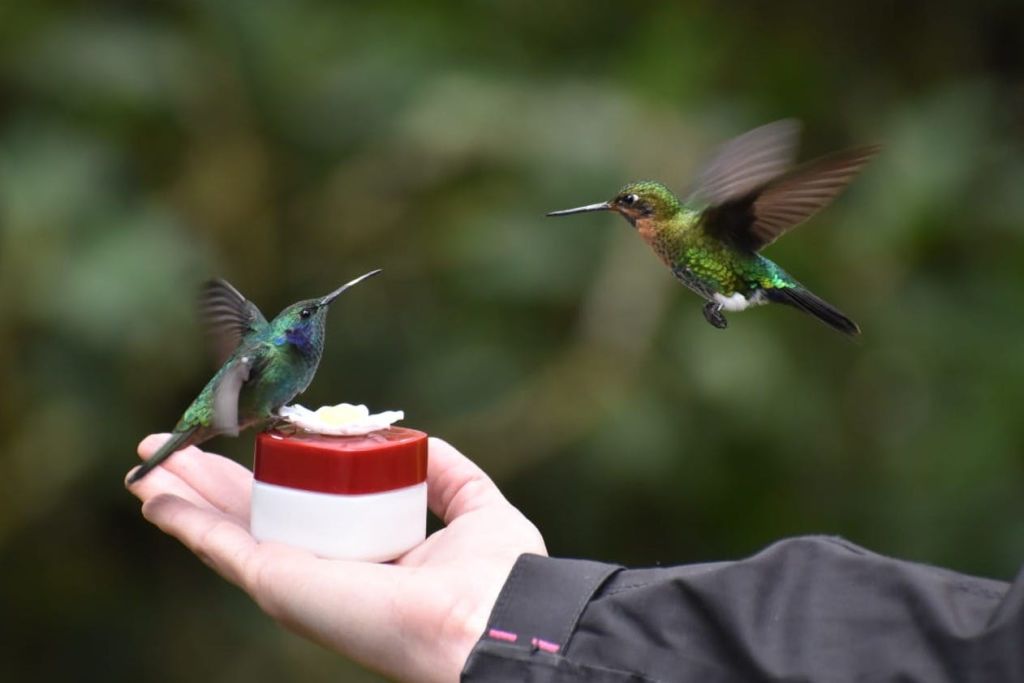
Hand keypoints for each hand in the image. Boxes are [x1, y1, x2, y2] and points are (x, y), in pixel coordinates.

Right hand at [127, 435, 545, 681]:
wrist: (482, 618)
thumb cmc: (493, 574)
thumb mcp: (475, 506)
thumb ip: (448, 474)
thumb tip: (419, 442)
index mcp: (362, 552)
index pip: (304, 506)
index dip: (273, 474)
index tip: (253, 441)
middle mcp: (322, 566)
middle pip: (252, 513)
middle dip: (210, 480)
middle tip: (175, 446)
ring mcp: (295, 575)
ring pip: (223, 526)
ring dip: (182, 491)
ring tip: (148, 460)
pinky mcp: (276, 581)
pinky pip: (215, 544)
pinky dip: (180, 518)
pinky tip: (153, 492)